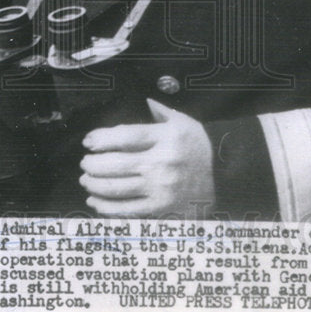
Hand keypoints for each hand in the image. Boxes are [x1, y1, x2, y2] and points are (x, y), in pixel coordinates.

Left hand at [80, 98, 214, 216]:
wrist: (225, 176)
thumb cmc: (201, 147)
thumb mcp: (184, 122)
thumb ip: (160, 112)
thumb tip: (144, 101)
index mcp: (167, 137)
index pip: (126, 136)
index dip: (101, 139)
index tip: (88, 141)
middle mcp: (163, 163)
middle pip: (116, 164)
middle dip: (93, 164)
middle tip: (85, 162)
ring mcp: (162, 188)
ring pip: (117, 188)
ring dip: (95, 184)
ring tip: (86, 179)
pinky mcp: (161, 209)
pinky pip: (127, 210)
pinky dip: (106, 207)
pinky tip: (95, 201)